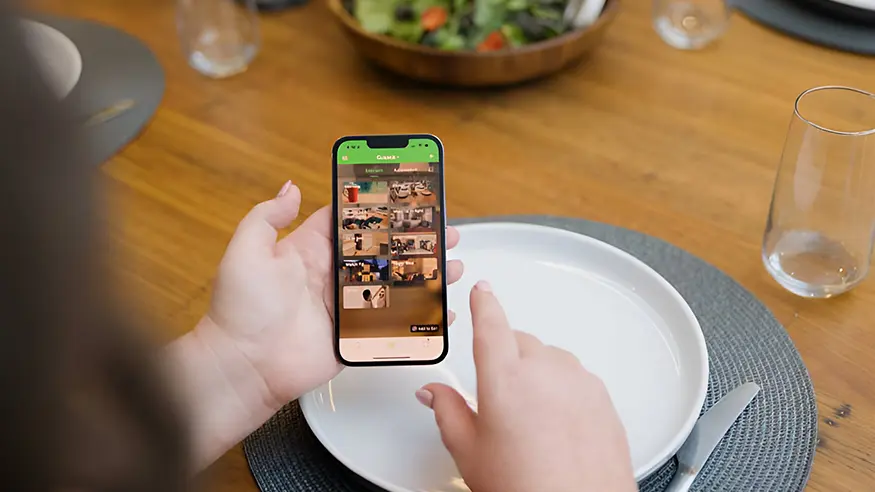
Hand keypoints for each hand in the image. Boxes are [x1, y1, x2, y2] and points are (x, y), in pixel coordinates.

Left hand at [201, 181, 463, 407]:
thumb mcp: (246, 250)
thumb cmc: (238, 310)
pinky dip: (420, 319)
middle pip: (383, 253)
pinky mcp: (354, 339)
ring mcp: (346, 309)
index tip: (406, 196)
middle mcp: (331, 277)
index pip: (351, 222)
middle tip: (443, 231)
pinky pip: (394, 326)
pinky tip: (442, 311)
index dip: (379, 208)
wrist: (243, 366)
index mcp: (309, 251)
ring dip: (425, 275)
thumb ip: (268, 216)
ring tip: (453, 266)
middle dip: (414, 241)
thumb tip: (290, 188)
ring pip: (395, 286)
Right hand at [417, 281, 636, 491]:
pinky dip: (562, 391)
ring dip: (536, 374)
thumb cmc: (528, 490)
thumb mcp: (469, 452)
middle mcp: (546, 371)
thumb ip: (447, 411)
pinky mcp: (603, 399)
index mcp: (506, 378)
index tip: (482, 290)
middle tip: (497, 399)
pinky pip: (576, 380)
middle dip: (506, 359)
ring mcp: (579, 383)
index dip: (484, 303)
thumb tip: (434, 393)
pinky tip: (554, 426)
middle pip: (520, 343)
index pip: (490, 324)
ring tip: (528, 420)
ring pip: (551, 360)